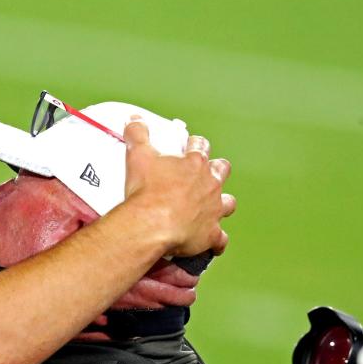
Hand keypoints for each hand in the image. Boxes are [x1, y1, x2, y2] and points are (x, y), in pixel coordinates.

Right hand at [123, 118, 235, 256]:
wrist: (151, 223)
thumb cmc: (148, 191)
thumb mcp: (138, 155)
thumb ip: (137, 135)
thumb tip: (135, 121)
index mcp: (194, 164)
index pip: (201, 146)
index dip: (196, 145)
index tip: (190, 146)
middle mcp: (209, 184)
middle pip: (221, 170)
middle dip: (215, 170)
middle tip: (204, 173)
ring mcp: (213, 209)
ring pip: (228, 203)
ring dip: (222, 203)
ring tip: (212, 206)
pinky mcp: (210, 234)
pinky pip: (220, 238)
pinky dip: (216, 240)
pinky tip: (211, 242)